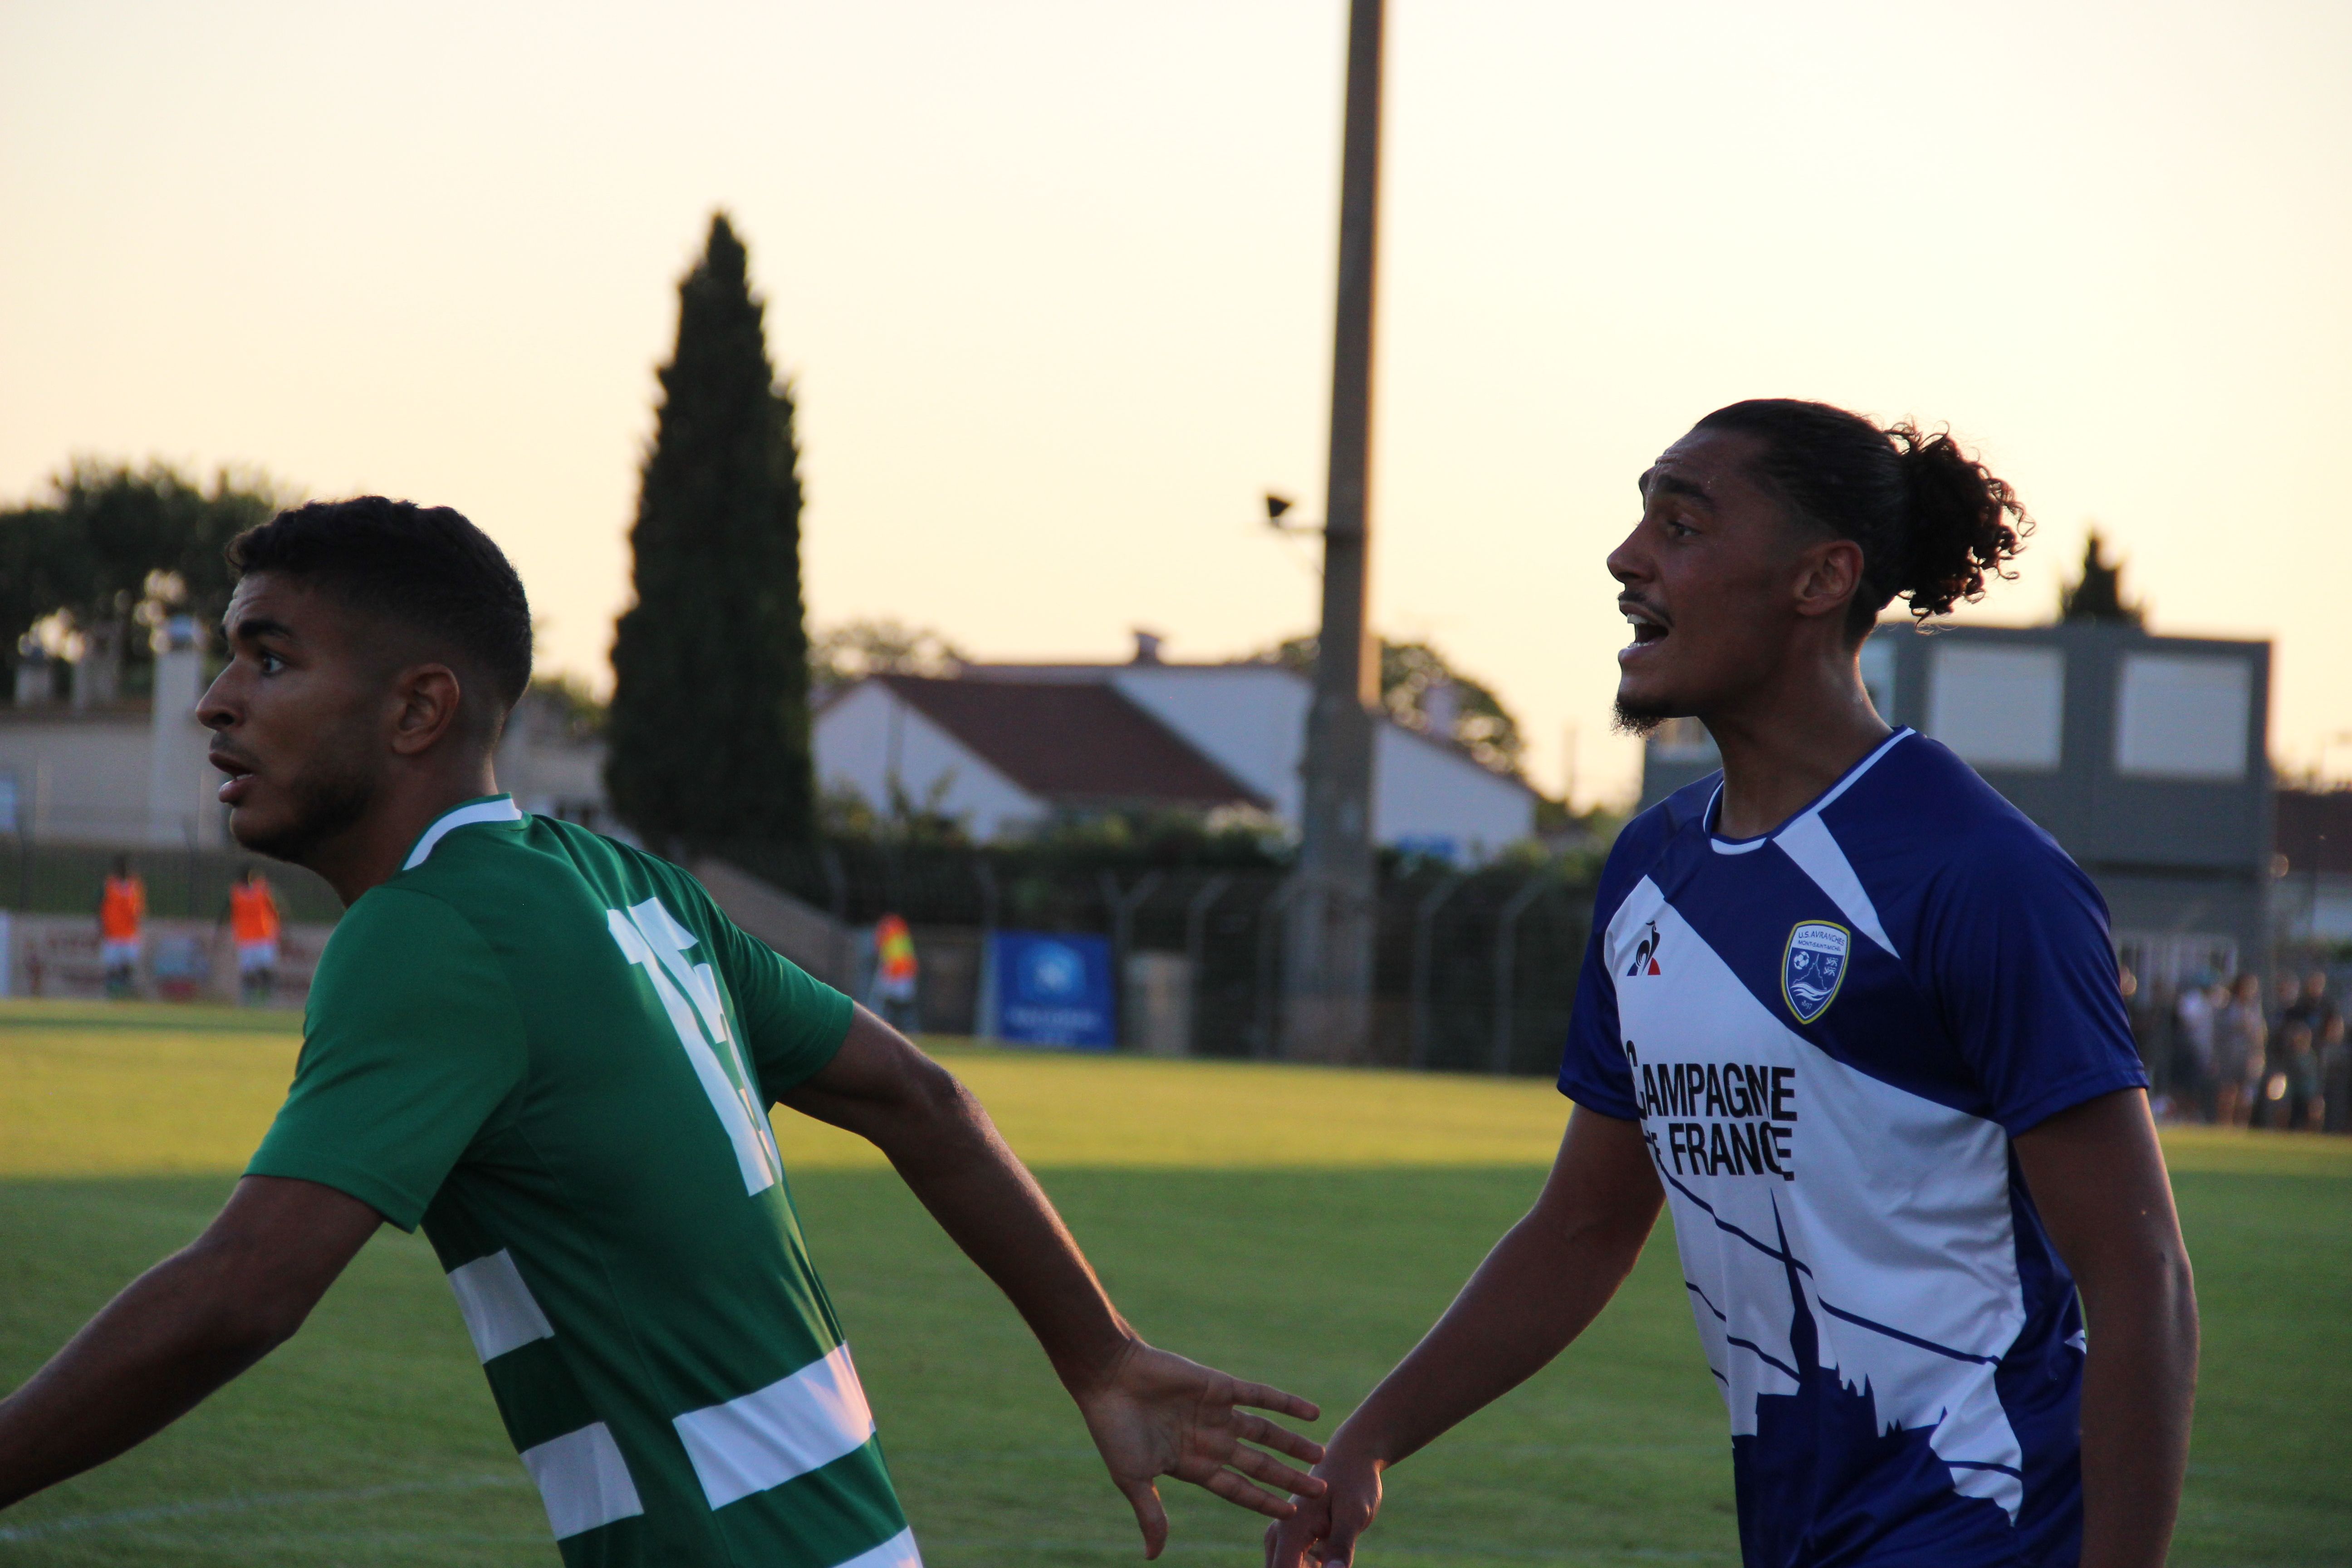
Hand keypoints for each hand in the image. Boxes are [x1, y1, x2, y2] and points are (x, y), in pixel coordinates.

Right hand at [1070, 1341, 1325, 1558]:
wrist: (1108, 1377)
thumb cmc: (1114, 1429)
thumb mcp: (1132, 1478)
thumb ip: (1151, 1515)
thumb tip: (1152, 1557)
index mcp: (1192, 1465)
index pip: (1238, 1489)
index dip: (1265, 1502)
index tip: (1293, 1514)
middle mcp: (1210, 1440)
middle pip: (1259, 1464)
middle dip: (1288, 1478)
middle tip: (1320, 1490)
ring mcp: (1217, 1412)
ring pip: (1265, 1431)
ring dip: (1292, 1442)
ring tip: (1320, 1453)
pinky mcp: (1219, 1385)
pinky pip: (1260, 1395)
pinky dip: (1286, 1403)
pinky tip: (1312, 1412)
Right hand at [1264, 1444, 1381, 1566]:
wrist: (1353, 1456)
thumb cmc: (1354, 1481)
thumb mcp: (1354, 1513)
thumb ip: (1342, 1547)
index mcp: (1289, 1528)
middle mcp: (1279, 1535)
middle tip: (1335, 1560)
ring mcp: (1285, 1539)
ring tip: (1338, 1555)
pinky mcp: (1297, 1543)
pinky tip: (1336, 1560)